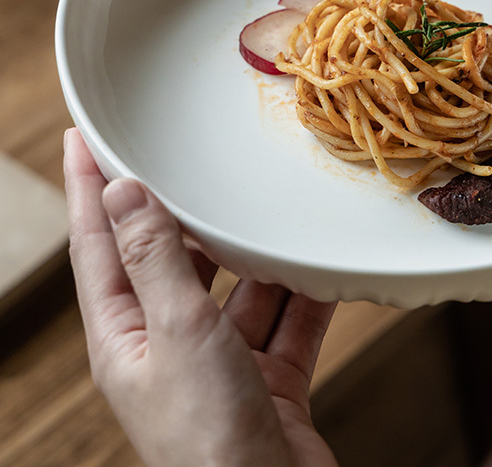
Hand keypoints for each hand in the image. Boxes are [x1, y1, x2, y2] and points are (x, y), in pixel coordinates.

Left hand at [64, 128, 338, 466]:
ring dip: (261, 262)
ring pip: (239, 289)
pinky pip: (285, 320)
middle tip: (199, 171)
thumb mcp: (177, 330)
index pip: (97, 245)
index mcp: (125, 336)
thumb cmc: (209, 437)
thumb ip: (154, 259)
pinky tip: (320, 273)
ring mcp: (219, 360)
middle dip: (190, 221)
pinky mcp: (266, 375)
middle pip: (173, 261)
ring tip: (273, 220)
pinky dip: (303, 299)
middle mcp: (168, 345)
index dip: (89, 189)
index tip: (84, 141)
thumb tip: (121, 195)